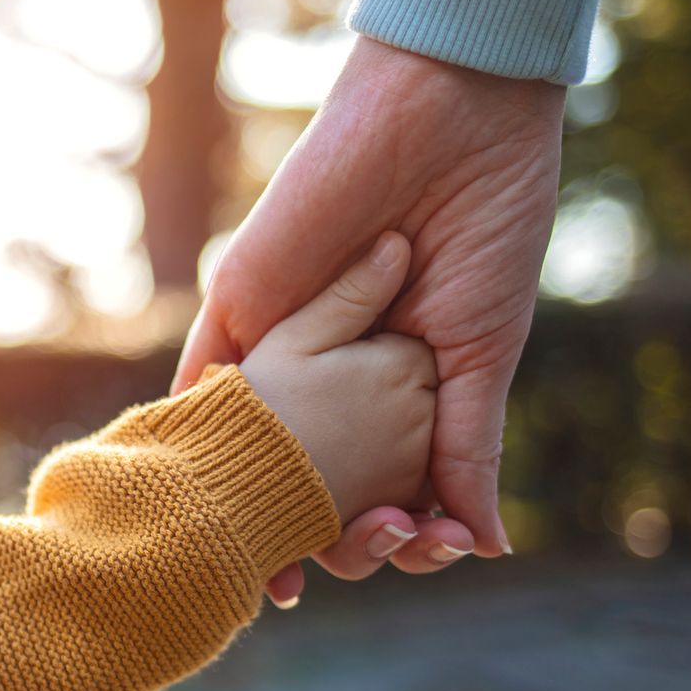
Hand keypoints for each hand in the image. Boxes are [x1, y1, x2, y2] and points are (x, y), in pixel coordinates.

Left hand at [178, 37, 563, 598]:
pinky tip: (214, 496)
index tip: (426, 550)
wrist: (448, 120)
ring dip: (265, 513)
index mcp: (392, 387)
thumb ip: (467, 448)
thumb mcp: (481, 352)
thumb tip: (485, 548)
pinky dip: (205, 440)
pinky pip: (205, 382)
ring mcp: (280, 345)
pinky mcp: (240, 305)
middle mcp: (329, 376)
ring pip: (256, 451)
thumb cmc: (484, 225)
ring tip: (287, 570)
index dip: (398, 531)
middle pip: (312, 482)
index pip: (383, 484)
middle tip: (373, 550)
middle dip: (334, 537)